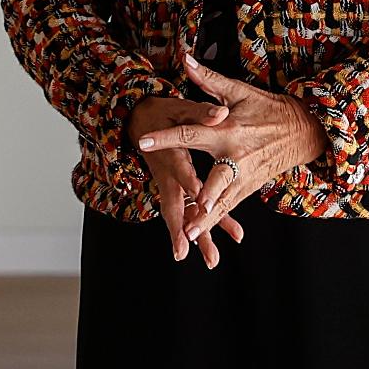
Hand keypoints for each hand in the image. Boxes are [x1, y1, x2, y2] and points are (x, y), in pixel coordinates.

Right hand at [126, 95, 244, 266]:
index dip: (189, 184)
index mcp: (169, 153)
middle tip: (184, 252)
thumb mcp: (179, 108)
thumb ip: (201, 113)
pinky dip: (207, 224)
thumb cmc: (162, 114)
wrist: (139, 121)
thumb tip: (222, 113)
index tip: (201, 202)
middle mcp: (168, 174)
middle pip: (175, 205)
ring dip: (197, 236)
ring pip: (184, 214)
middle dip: (181, 229)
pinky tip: (230, 237)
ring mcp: (171, 185)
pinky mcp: (178, 189)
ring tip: (213, 260)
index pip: (180, 170)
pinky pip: (192, 210)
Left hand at [135, 54, 329, 243]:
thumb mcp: (240, 90)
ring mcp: (244, 175)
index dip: (166, 138)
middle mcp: (235, 156)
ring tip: (189, 234)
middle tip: (185, 210)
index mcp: (228, 130)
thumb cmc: (269, 108)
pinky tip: (198, 232)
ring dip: (206, 219)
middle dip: (199, 195)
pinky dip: (214, 219)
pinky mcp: (248, 187)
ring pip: (222, 201)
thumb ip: (208, 78)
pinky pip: (229, 206)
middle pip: (214, 179)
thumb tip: (185, 59)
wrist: (304, 130)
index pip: (191, 134)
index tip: (144, 142)